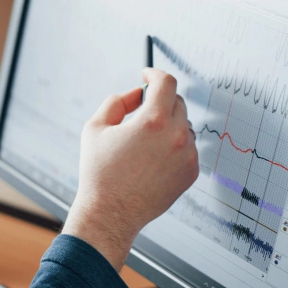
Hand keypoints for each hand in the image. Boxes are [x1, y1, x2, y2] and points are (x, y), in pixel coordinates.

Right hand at [63, 68, 198, 270]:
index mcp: (152, 121)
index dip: (155, 73)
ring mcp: (187, 156)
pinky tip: (152, 159)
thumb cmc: (99, 172)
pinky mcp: (191, 172)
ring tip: (144, 143)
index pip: (166, 82)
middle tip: (140, 112)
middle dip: (159, 101)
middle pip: (177, 102)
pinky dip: (174, 146)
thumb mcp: (95, 127)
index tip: (147, 75)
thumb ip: (118, 100)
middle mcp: (176, 136)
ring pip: (184, 125)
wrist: (110, 213)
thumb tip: (138, 92)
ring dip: (168, 125)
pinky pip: (188, 147)